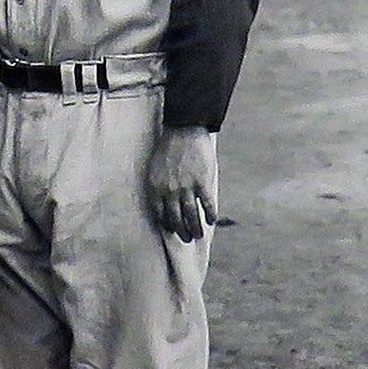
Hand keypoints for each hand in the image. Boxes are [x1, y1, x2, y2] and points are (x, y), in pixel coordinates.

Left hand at [146, 127, 216, 241]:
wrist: (183, 130)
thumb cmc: (168, 149)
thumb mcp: (155, 170)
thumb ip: (159, 188)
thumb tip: (165, 204)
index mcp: (156, 189)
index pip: (160, 215)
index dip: (167, 226)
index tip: (173, 231)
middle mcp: (170, 192)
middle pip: (176, 220)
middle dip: (182, 232)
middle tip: (187, 238)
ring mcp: (186, 188)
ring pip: (192, 216)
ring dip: (196, 229)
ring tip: (199, 235)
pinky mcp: (201, 182)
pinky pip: (207, 204)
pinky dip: (210, 215)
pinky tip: (212, 221)